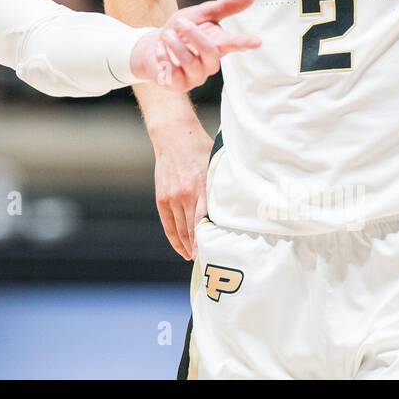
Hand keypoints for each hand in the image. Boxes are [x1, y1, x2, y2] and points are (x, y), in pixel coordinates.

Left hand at [131, 0, 259, 90]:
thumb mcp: (200, 14)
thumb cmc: (181, 31)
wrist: (153, 47)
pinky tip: (160, 49)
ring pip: (190, 61)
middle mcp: (211, 63)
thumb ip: (224, 7)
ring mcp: (196, 76)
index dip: (244, 42)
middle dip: (193, 34)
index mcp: (219, 44)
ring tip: (166, 34)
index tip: (257, 42)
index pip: (234, 43)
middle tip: (180, 22)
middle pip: (209, 51)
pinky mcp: (180, 84)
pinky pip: (173, 71)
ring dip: (175, 44)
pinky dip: (163, 55)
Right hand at [150, 120, 215, 260]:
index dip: (207, 241)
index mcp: (201, 188)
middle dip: (199, 248)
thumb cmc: (200, 150)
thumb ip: (220, 188)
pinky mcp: (162, 198)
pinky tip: (182, 249)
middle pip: (191, 230)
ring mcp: (171, 198)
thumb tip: (236, 207)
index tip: (215, 253)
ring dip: (188, 247)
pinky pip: (168, 225)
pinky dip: (175, 239)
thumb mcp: (214, 167)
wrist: (174, 137)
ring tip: (196, 258)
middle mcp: (185, 196)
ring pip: (180, 231)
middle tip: (209, 262)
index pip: (203, 223)